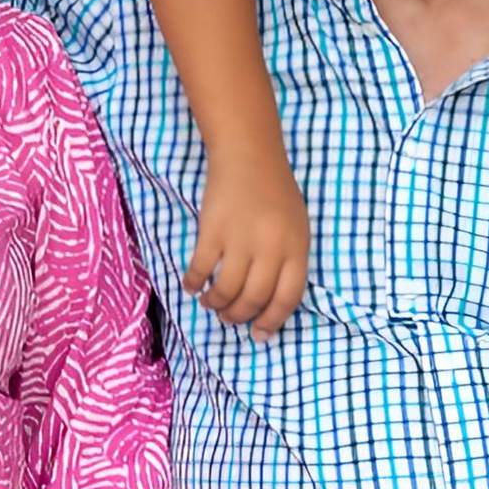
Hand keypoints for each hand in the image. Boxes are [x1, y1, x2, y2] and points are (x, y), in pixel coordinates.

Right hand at [182, 150, 309, 341]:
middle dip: (240, 316)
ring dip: (216, 304)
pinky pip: (201, 268)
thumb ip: (288, 260)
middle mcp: (270, 248)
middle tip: (230, 319)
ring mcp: (241, 239)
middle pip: (255, 298)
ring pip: (227, 289)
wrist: (249, 154)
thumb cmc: (276, 191)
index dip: (273, 321)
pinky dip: (194, 283)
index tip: (260, 335)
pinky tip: (191, 286)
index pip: (288, 298)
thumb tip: (270, 302)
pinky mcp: (213, 230)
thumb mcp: (297, 227)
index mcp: (296, 248)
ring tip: (210, 304)